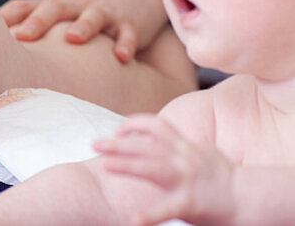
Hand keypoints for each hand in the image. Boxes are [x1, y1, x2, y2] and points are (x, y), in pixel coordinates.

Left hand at [0, 0, 165, 61]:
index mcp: (53, 4)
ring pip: (93, 15)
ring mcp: (103, 11)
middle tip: (21, 36)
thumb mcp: (56, 11)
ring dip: (83, 26)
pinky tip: (120, 56)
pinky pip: (128, 32)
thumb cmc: (84, 8)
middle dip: (37, 21)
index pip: (25, 5)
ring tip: (72, 39)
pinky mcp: (129, 22)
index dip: (6, 17)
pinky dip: (125, 43)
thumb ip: (26, 23)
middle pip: (54, 6)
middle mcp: (75, 4)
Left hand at [93, 115, 235, 225]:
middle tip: (93, 143)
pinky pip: (166, 208)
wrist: (247, 197)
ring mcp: (185, 179)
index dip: (134, 124)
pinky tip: (134, 219)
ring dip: (125, 165)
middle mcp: (183, 158)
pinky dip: (150, 214)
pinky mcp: (189, 202)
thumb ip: (175, 142)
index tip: (116, 129)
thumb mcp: (197, 150)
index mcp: (184, 145)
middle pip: (145, 145)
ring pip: (151, 168)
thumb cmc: (219, 175)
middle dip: (117, 144)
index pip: (156, 125)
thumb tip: (155, 133)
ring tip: (104, 165)